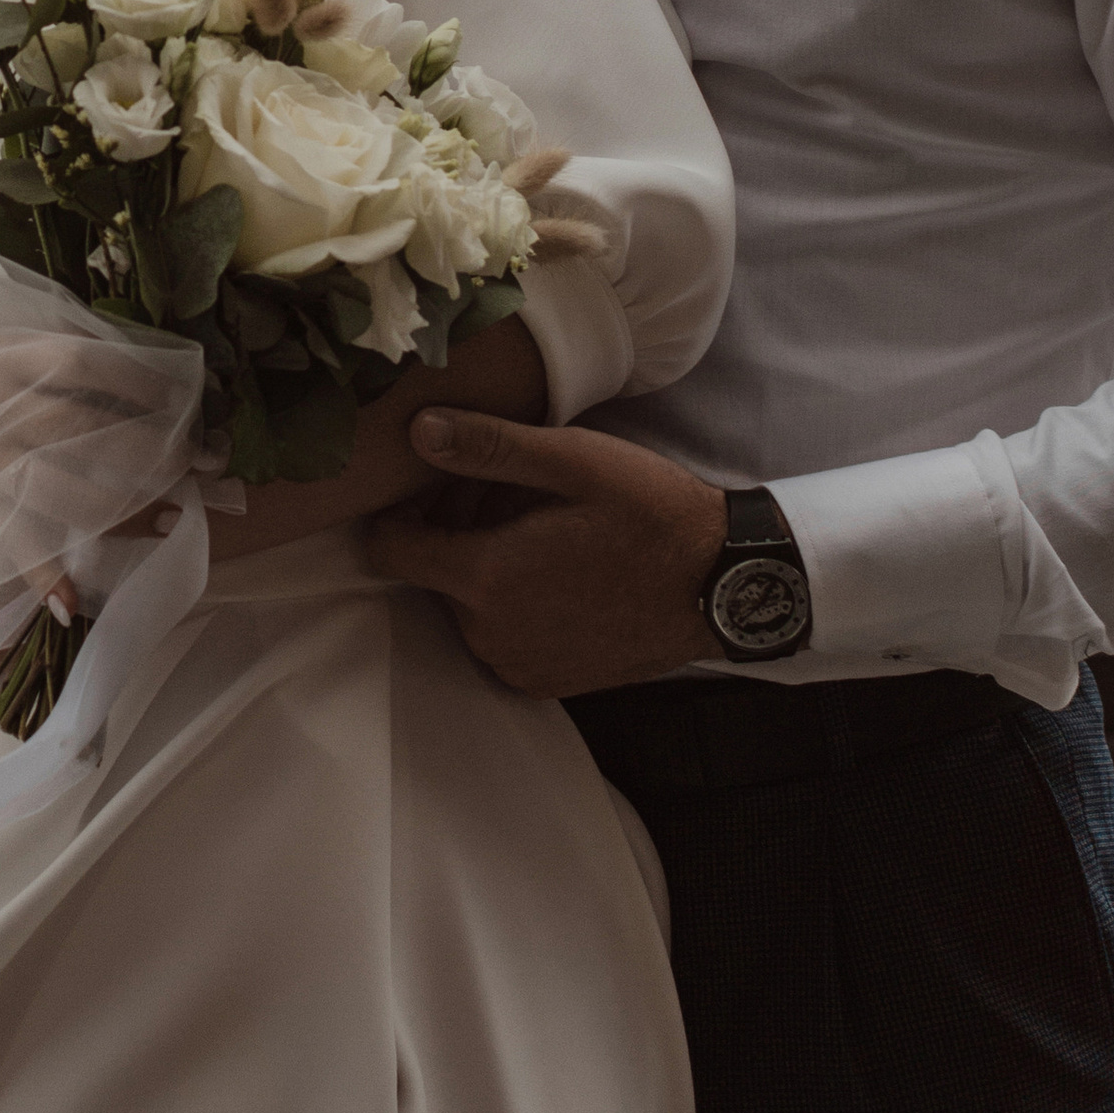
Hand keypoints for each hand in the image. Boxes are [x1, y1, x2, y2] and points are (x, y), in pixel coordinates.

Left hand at [360, 402, 725, 697]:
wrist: (724, 587)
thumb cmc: (652, 515)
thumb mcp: (574, 461)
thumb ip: (488, 447)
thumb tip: (418, 430)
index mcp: (485, 579)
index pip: (389, 550)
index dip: (401, 510)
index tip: (435, 482)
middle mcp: (489, 635)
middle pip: (433, 572)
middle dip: (455, 529)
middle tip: (510, 492)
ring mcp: (517, 665)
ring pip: (467, 604)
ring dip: (486, 566)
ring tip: (543, 527)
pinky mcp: (545, 682)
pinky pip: (501, 635)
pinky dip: (514, 603)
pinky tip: (560, 568)